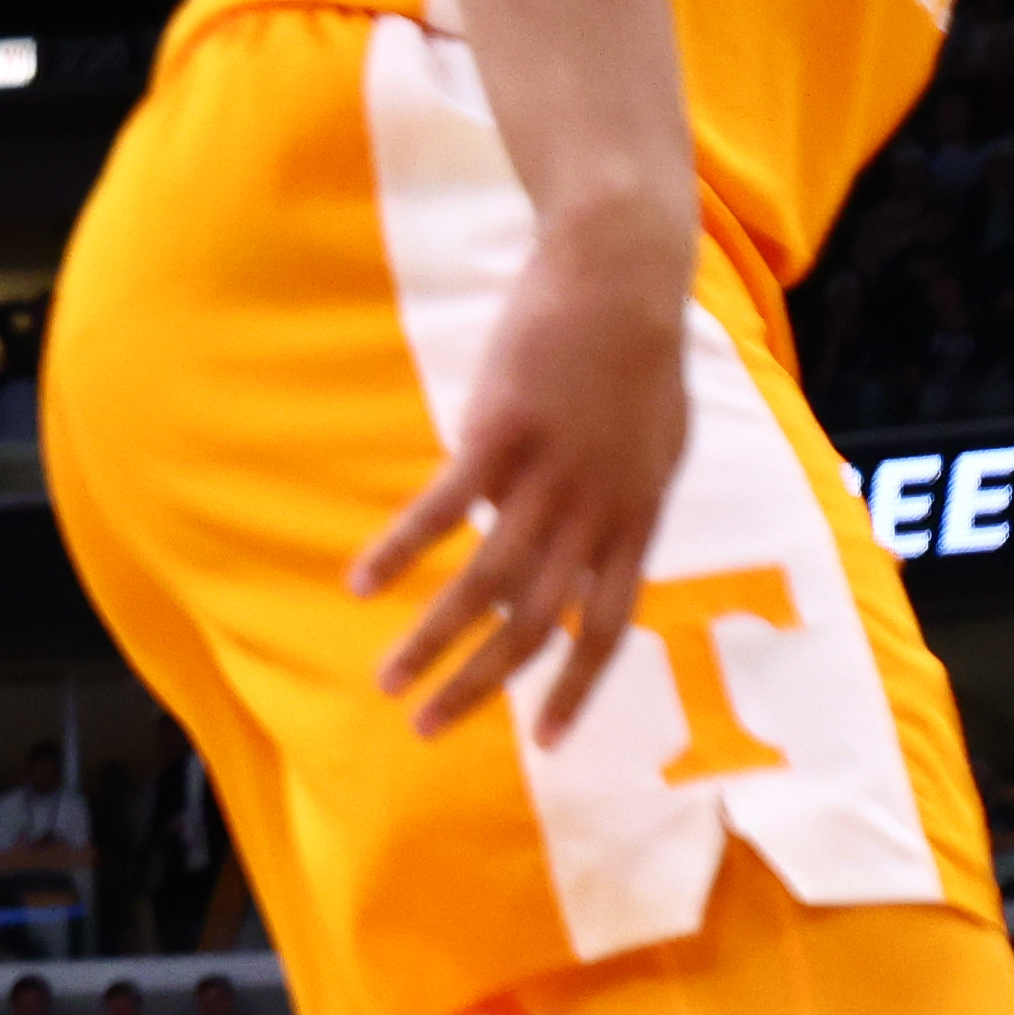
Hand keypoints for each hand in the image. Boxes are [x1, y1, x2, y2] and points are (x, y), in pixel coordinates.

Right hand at [354, 197, 691, 740]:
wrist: (624, 270)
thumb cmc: (637, 350)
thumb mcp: (653, 439)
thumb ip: (616, 503)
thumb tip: (574, 548)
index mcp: (636, 515)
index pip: (609, 625)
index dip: (577, 688)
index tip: (545, 744)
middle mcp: (596, 508)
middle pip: (536, 623)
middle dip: (480, 687)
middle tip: (430, 728)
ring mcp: (549, 472)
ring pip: (486, 583)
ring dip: (431, 640)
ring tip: (386, 680)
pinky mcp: (502, 432)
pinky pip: (444, 510)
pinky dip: (400, 550)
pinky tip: (361, 585)